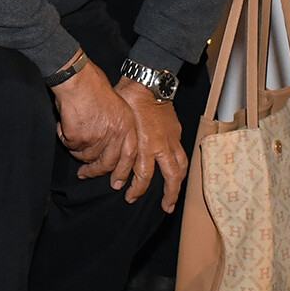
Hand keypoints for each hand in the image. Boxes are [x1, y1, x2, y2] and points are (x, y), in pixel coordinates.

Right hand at [52, 58, 139, 186]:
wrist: (77, 77)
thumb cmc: (93, 85)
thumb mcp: (116, 105)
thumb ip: (117, 127)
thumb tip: (109, 151)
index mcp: (127, 124)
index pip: (129, 156)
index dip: (123, 171)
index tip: (116, 183)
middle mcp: (116, 133)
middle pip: (107, 163)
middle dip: (94, 171)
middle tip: (84, 175)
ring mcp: (99, 137)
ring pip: (86, 156)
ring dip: (77, 149)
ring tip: (71, 133)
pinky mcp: (80, 137)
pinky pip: (71, 146)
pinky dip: (65, 138)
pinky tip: (65, 123)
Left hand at [115, 76, 187, 209]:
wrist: (147, 82)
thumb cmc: (127, 100)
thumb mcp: (118, 125)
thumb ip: (119, 145)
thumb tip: (108, 160)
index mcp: (145, 145)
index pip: (143, 176)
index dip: (136, 189)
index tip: (127, 196)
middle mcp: (161, 145)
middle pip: (171, 177)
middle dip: (169, 195)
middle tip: (165, 207)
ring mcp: (171, 138)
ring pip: (180, 166)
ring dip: (178, 183)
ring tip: (175, 195)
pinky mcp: (176, 131)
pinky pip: (181, 152)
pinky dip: (179, 163)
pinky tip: (175, 169)